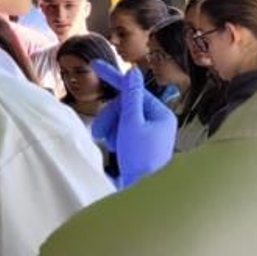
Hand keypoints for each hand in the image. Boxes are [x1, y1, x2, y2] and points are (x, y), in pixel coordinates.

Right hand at [91, 61, 174, 187]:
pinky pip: (121, 130)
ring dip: (110, 127)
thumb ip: (131, 97)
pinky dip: (113, 136)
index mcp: (161, 114)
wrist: (140, 190)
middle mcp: (157, 121)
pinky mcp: (139, 143)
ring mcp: (149, 132)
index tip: (95, 66)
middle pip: (125, 105)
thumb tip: (133, 72)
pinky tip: (113, 148)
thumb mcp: (132, 123)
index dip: (114, 78)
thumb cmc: (140, 158)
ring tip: (108, 143)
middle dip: (110, 116)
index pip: (134, 90)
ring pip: (120, 118)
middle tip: (98, 131)